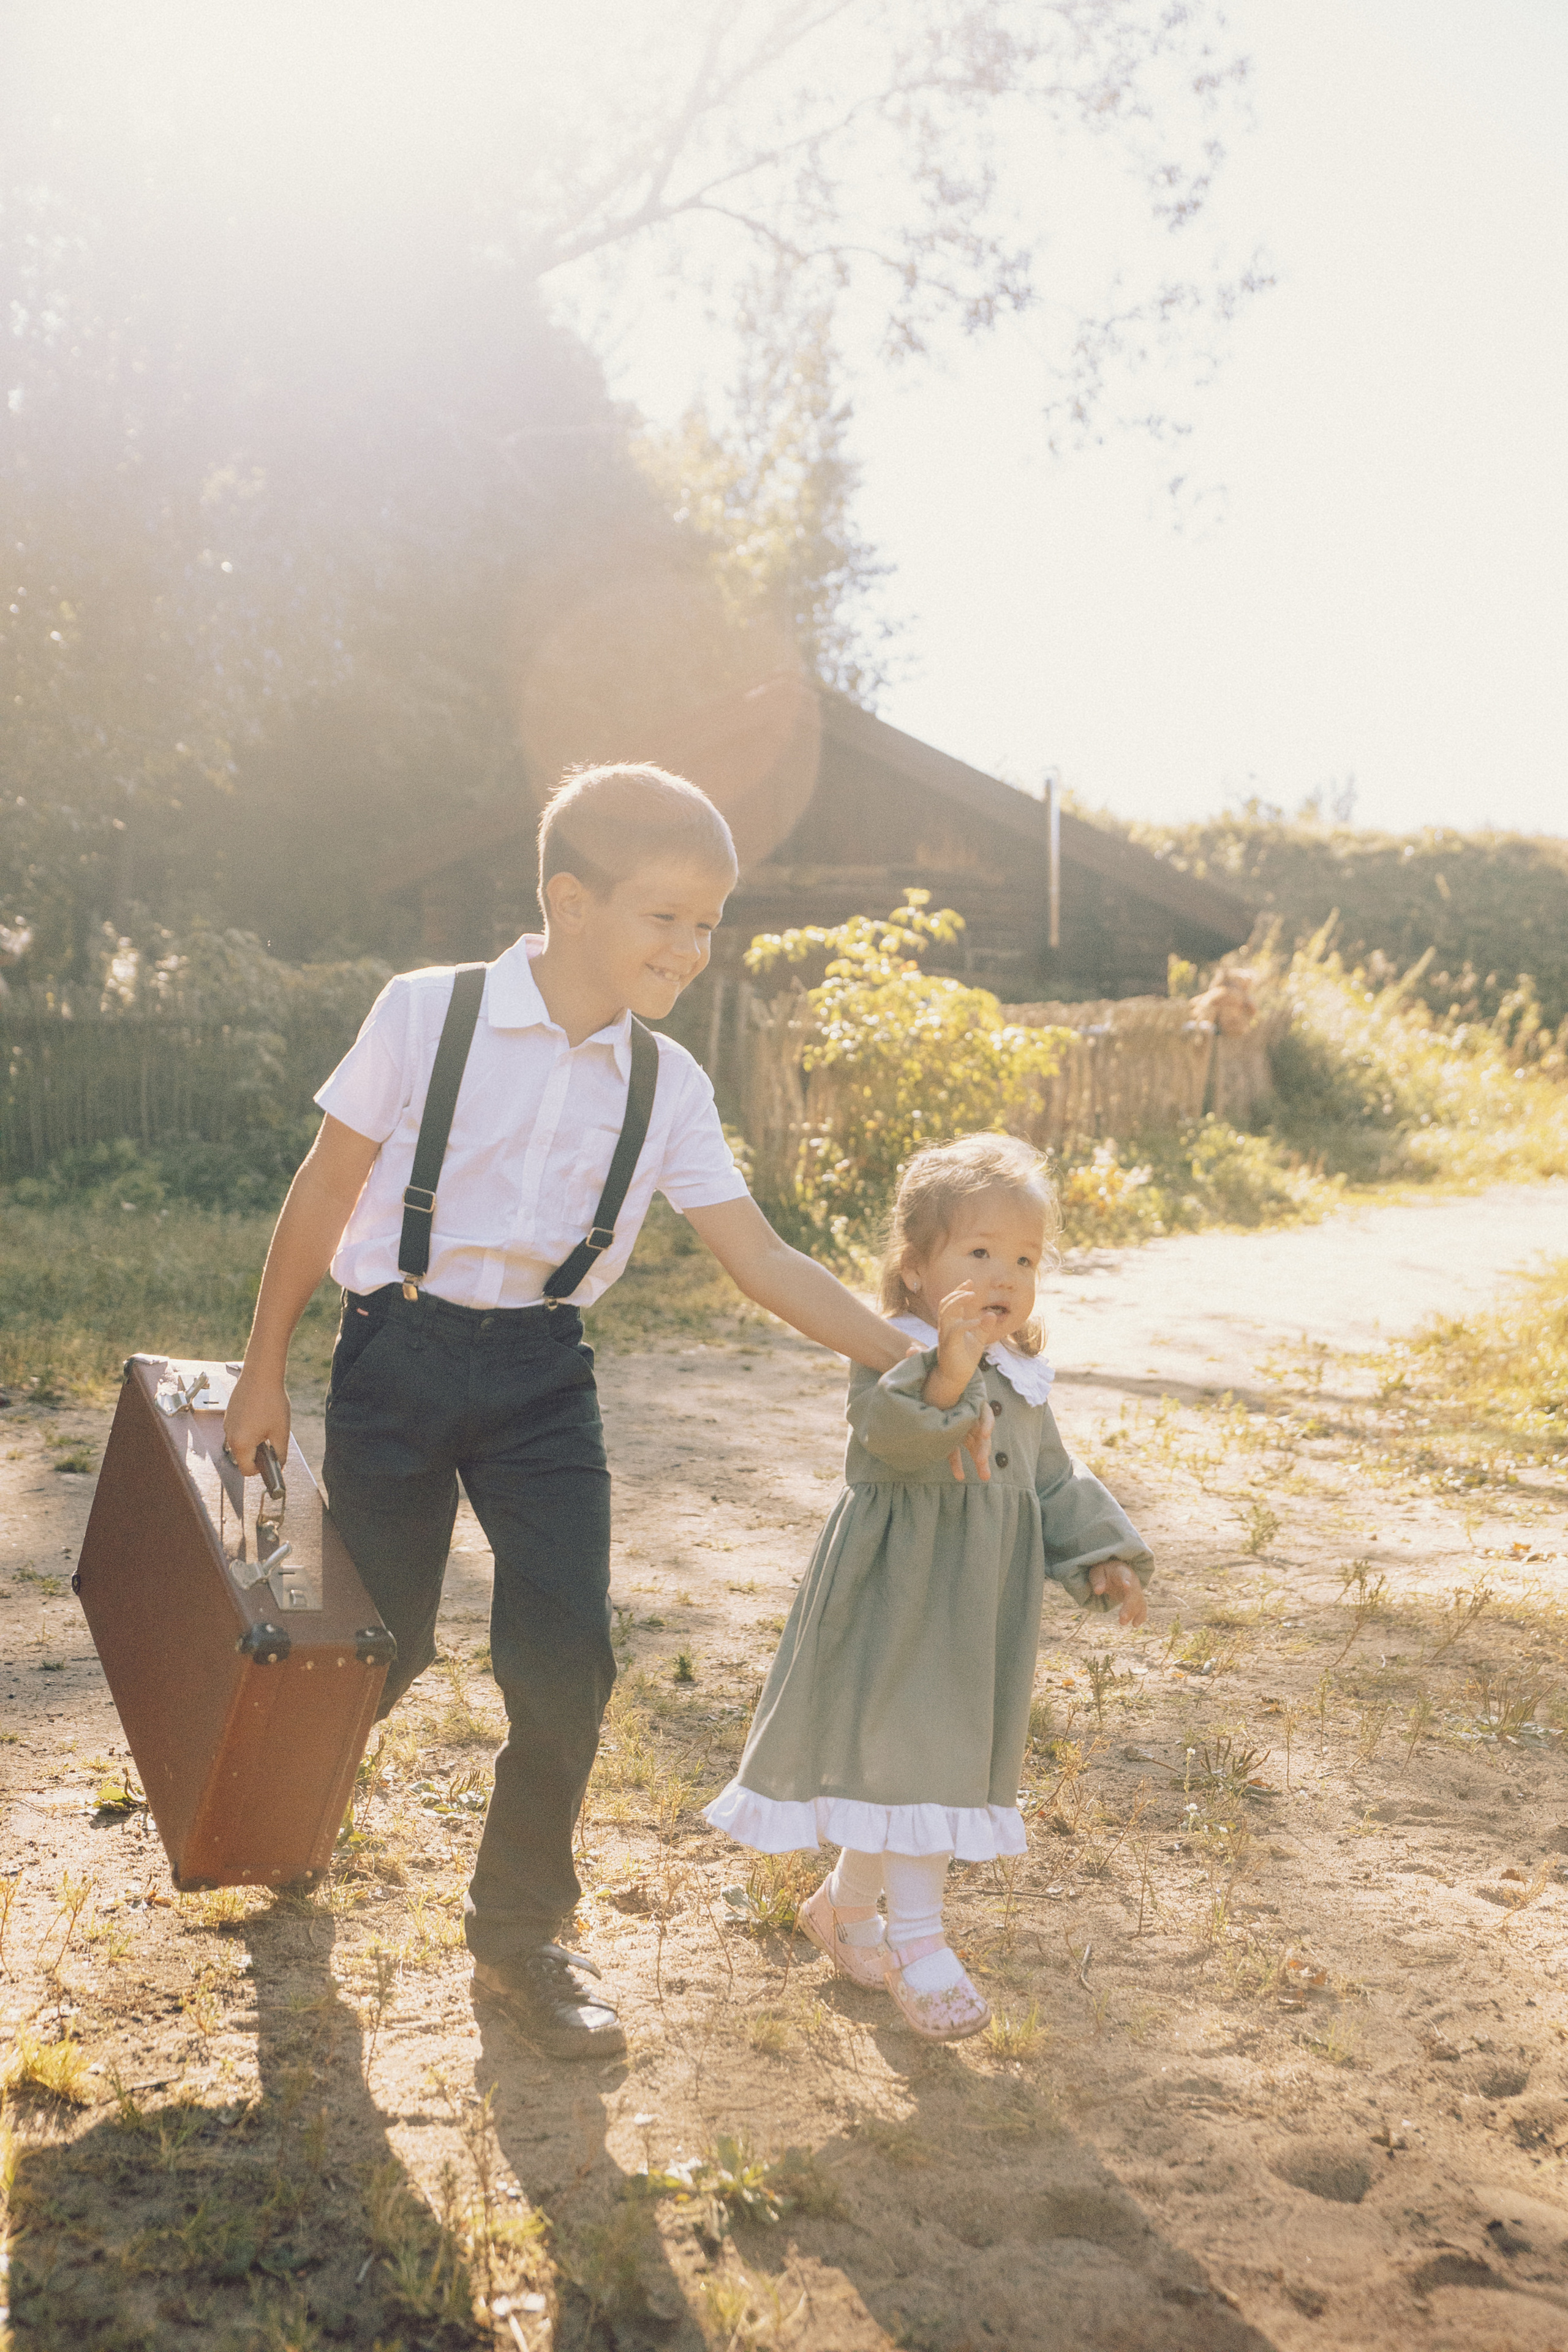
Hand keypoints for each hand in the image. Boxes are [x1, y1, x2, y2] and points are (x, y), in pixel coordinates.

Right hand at [224, 1368, 290, 1478]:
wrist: (261, 1374)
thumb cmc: (271, 1401)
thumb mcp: (281, 1432)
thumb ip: (280, 1454)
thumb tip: (279, 1466)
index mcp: (240, 1444)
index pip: (246, 1470)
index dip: (261, 1470)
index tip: (271, 1460)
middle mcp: (229, 1436)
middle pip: (242, 1457)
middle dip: (257, 1454)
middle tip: (272, 1439)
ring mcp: (227, 1424)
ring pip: (240, 1442)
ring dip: (253, 1440)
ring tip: (267, 1424)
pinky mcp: (229, 1414)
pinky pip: (238, 1429)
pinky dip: (248, 1429)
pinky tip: (261, 1415)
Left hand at [904, 1340, 992, 1481]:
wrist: (924, 1382)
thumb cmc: (928, 1373)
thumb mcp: (925, 1366)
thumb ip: (921, 1359)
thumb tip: (909, 1348)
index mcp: (968, 1396)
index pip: (982, 1409)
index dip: (984, 1421)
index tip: (984, 1433)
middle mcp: (967, 1412)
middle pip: (980, 1430)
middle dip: (983, 1447)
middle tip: (982, 1460)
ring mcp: (961, 1424)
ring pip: (974, 1444)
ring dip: (980, 1459)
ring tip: (984, 1477)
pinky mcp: (952, 1434)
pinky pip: (958, 1450)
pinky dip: (959, 1464)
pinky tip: (959, 1476)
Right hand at [921, 1281, 992, 1410]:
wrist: (956, 1377)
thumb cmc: (964, 1357)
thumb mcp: (978, 1339)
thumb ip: (984, 1326)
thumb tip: (992, 1314)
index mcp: (951, 1324)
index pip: (951, 1302)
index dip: (959, 1291)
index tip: (969, 1282)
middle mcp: (945, 1327)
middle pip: (945, 1303)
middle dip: (957, 1292)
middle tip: (970, 1286)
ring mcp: (945, 1335)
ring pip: (946, 1312)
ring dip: (958, 1301)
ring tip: (972, 1296)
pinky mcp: (949, 1345)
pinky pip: (956, 1329)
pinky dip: (967, 1322)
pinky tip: (979, 1321)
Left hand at [1090, 1559, 1147, 1627]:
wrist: (1114, 1571)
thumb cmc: (1104, 1571)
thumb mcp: (1097, 1573)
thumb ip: (1098, 1581)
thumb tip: (1098, 1591)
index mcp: (1121, 1571)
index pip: (1124, 1575)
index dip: (1126, 1580)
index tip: (1127, 1585)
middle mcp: (1132, 1580)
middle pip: (1133, 1593)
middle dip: (1129, 1606)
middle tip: (1122, 1619)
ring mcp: (1136, 1589)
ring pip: (1138, 1601)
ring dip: (1133, 1613)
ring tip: (1122, 1623)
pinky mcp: (1137, 1598)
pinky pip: (1142, 1606)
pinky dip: (1141, 1615)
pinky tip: (1135, 1625)